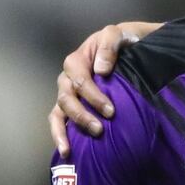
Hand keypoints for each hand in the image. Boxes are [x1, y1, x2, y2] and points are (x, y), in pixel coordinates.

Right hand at [49, 22, 159, 157]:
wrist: (127, 45)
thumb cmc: (122, 41)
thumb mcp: (117, 34)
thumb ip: (109, 46)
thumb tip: (101, 70)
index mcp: (77, 60)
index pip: (79, 80)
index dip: (93, 96)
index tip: (111, 110)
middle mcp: (68, 77)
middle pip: (67, 98)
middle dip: (82, 115)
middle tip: (101, 128)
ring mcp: (67, 91)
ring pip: (60, 111)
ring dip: (67, 129)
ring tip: (74, 147)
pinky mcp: (70, 104)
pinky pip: (57, 119)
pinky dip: (58, 134)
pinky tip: (66, 150)